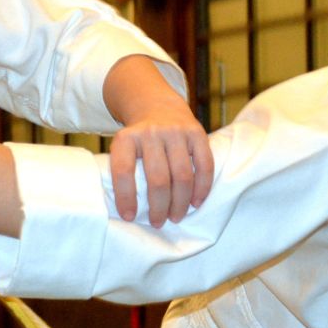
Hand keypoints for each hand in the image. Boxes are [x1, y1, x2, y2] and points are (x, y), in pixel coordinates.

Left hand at [109, 102, 213, 227]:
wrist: (157, 105)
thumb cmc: (139, 139)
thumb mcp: (123, 146)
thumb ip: (125, 170)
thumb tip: (129, 211)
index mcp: (126, 138)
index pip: (124, 171)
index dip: (126, 197)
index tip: (129, 217)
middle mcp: (151, 133)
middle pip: (158, 179)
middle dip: (158, 207)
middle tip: (158, 222)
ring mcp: (176, 132)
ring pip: (182, 176)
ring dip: (180, 202)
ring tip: (176, 217)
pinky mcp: (197, 132)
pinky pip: (204, 165)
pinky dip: (202, 188)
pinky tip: (196, 203)